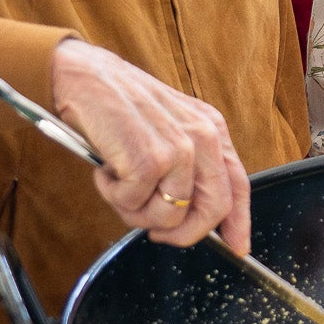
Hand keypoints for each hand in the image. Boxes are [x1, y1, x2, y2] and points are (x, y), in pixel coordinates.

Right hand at [50, 39, 251, 255]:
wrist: (84, 77)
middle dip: (182, 233)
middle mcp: (203, 138)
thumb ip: (188, 167)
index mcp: (212, 130)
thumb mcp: (168, 130)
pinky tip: (105, 169)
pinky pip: (134, 205)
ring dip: (136, 212)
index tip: (237, 247)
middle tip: (154, 231)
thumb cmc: (120, 108)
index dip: (239, 222)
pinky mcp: (150, 160)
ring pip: (169, 217)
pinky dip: (113, 195)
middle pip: (212, 211)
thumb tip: (191, 216)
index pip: (238, 185)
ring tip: (119, 183)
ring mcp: (179, 149)